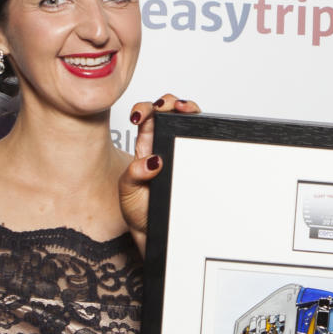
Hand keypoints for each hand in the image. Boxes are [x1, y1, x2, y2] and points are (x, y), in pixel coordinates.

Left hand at [117, 93, 199, 254]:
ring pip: (189, 122)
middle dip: (171, 101)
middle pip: (170, 112)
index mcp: (145, 146)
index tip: (142, 115)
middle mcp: (164, 145)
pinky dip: (203, 129)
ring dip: (189, 109)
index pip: (147, 116)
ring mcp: (181, 152)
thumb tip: (152, 161)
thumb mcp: (128, 192)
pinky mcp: (195, 162)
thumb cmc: (139, 211)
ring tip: (185, 109)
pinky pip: (202, 141)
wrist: (155, 232)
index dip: (146, 108)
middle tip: (170, 106)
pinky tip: (199, 130)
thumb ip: (134, 176)